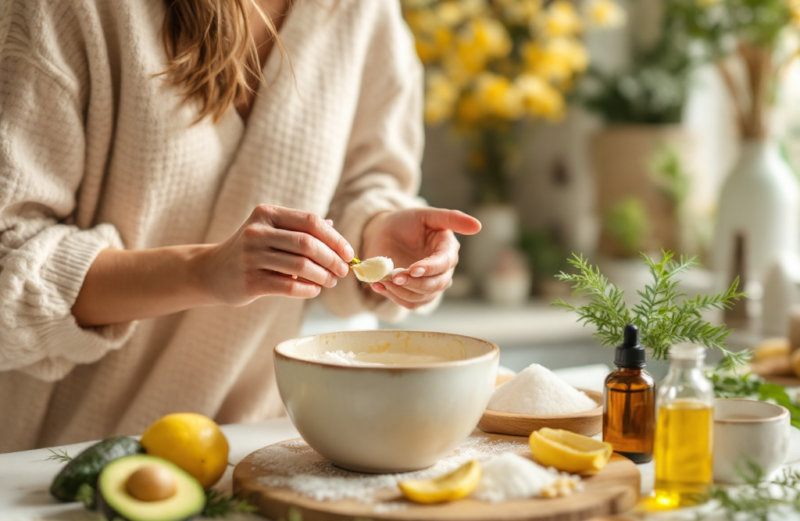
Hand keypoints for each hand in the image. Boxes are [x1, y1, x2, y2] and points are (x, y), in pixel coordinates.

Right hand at [202, 205, 353, 304]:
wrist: (212, 272)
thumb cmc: (251, 251)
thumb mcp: (271, 231)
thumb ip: (300, 229)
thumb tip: (334, 228)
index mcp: (267, 214)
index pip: (310, 222)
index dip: (334, 238)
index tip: (348, 253)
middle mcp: (257, 232)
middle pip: (307, 244)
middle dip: (332, 259)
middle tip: (343, 270)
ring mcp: (251, 257)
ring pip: (300, 266)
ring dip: (323, 276)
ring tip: (330, 281)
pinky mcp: (249, 281)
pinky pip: (288, 285)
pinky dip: (308, 289)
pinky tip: (314, 290)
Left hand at [360, 208, 480, 308]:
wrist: (383, 233)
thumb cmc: (405, 222)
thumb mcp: (426, 215)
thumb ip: (451, 218)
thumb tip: (478, 226)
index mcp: (448, 250)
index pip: (444, 264)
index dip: (430, 268)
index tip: (412, 269)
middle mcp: (442, 270)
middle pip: (436, 285)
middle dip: (415, 283)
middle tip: (394, 277)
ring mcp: (430, 284)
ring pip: (422, 298)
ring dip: (401, 291)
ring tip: (383, 279)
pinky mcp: (416, 295)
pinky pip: (409, 303)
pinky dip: (393, 297)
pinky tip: (378, 285)